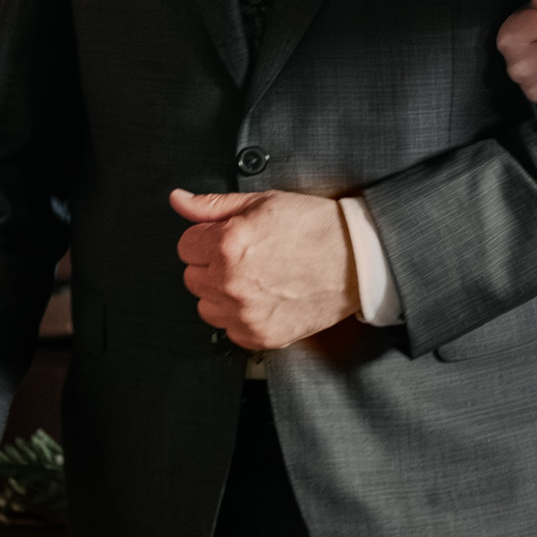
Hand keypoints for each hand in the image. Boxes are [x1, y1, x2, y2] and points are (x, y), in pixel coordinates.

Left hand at [172, 189, 355, 350]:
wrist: (356, 261)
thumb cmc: (316, 229)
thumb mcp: (264, 202)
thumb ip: (213, 205)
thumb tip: (179, 200)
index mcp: (229, 244)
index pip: (185, 246)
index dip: (206, 238)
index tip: (226, 238)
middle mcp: (232, 282)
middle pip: (192, 277)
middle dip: (212, 265)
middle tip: (246, 256)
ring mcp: (245, 313)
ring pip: (205, 307)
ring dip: (222, 294)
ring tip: (255, 277)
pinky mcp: (259, 336)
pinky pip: (229, 330)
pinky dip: (241, 317)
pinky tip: (264, 297)